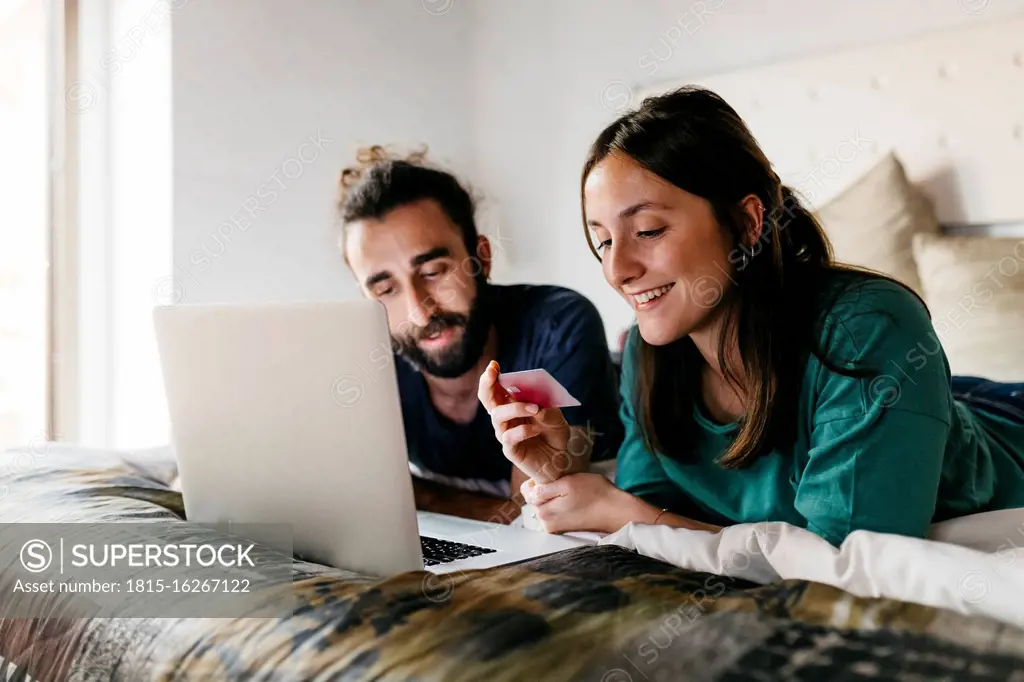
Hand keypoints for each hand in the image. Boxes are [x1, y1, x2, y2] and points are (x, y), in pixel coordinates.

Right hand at [478, 360, 569, 483]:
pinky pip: (509, 437)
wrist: (561, 460)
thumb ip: (546, 408)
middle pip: (487, 399)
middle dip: (487, 385)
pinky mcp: (510, 450)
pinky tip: (536, 429)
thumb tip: (535, 402)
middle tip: (493, 374)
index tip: (494, 365)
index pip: (496, 388)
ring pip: (497, 416)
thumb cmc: (555, 435)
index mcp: (513, 405)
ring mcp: (505, 433)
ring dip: (515, 408)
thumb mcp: (556, 417)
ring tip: (534, 408)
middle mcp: (505, 418)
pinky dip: (523, 430)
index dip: (491, 376)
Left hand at [521, 472, 626, 533]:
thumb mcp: (566, 483)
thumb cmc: (596, 494)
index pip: (527, 492)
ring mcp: (555, 528)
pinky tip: (575, 501)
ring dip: (555, 497)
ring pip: (546, 504)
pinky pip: (556, 512)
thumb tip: (529, 491)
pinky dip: (562, 504)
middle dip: (547, 489)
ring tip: (573, 493)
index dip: (539, 480)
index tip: (554, 477)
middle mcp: (546, 524)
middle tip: (566, 484)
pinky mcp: (565, 529)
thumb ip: (543, 489)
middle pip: (536, 499)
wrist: (616, 511)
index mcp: (543, 512)